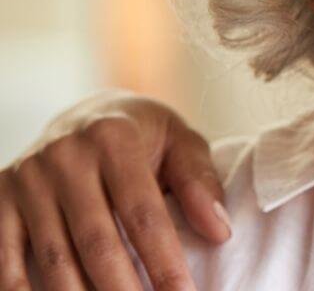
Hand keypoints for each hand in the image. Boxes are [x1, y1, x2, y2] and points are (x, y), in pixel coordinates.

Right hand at [0, 91, 226, 290]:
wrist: (84, 113)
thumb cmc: (144, 136)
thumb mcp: (180, 142)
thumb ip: (199, 183)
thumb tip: (219, 231)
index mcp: (114, 138)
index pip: (143, 214)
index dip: (164, 262)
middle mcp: (65, 155)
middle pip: (97, 242)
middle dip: (124, 290)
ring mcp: (27, 178)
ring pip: (54, 258)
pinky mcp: (0, 197)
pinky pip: (7, 258)